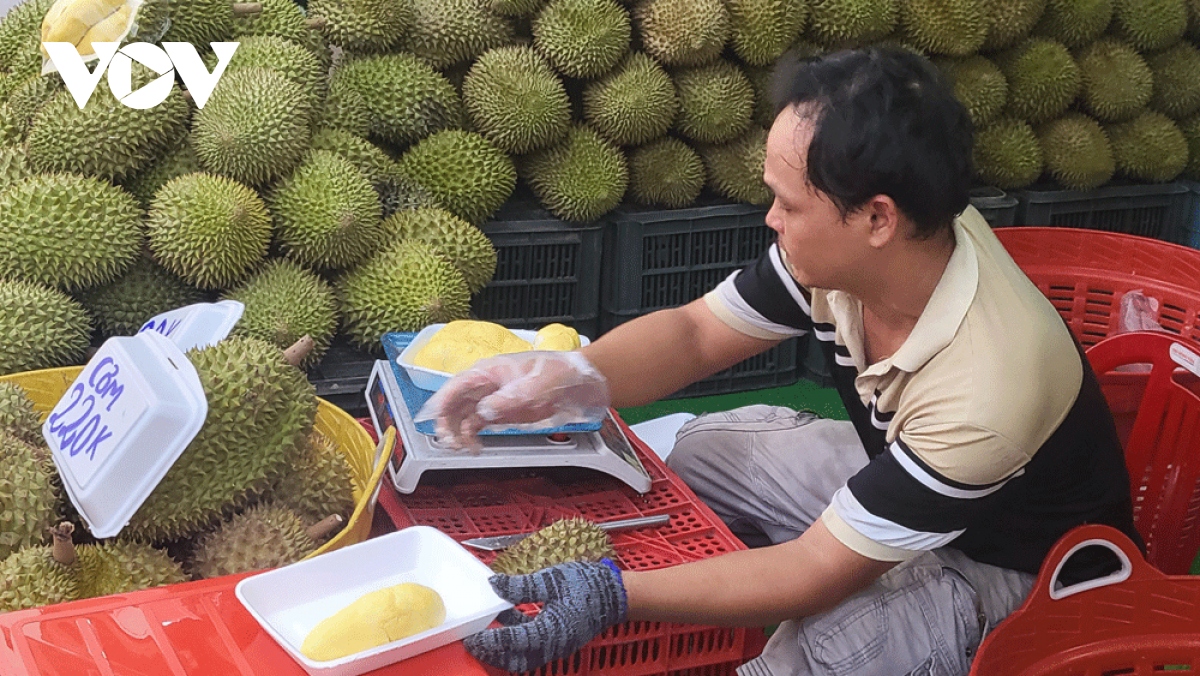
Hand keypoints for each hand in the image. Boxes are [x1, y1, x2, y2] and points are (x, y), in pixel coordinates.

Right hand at [414, 350, 609, 451]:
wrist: (581, 380)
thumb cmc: (560, 372)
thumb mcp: (537, 384)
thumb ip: (510, 398)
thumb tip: (484, 411)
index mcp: (490, 371)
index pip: (456, 386)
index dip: (442, 403)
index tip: (436, 421)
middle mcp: (486, 384)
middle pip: (455, 402)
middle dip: (446, 422)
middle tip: (449, 443)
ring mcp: (494, 398)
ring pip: (464, 415)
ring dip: (457, 432)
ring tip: (462, 449)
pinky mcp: (503, 412)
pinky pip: (478, 424)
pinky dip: (472, 437)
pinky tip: (475, 449)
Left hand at [464, 560, 627, 672]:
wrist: (616, 594)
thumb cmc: (588, 584)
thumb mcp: (552, 579)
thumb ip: (521, 585)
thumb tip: (494, 584)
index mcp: (551, 630)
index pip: (513, 641)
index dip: (490, 641)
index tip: (472, 636)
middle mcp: (553, 645)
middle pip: (515, 660)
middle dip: (493, 654)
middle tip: (474, 640)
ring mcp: (557, 647)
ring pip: (524, 657)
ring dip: (504, 648)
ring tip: (488, 628)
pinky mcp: (559, 642)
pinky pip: (533, 649)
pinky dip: (517, 640)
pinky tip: (509, 618)